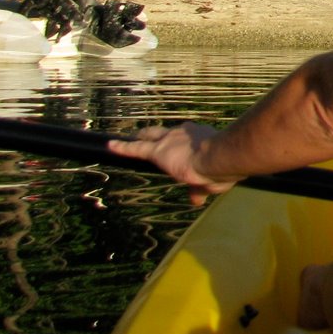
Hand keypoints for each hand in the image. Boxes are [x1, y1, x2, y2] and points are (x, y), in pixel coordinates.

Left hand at [108, 122, 237, 205]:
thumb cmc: (221, 169)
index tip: (184, 150)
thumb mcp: (212, 183)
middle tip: (153, 137)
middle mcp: (186, 134)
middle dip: (161, 135)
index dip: (185, 146)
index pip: (189, 141)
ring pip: (151, 136)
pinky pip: (135, 148)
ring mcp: (169, 141)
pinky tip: (111, 146)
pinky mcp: (155, 151)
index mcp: (202, 138)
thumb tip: (196, 200)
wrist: (219, 159)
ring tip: (134, 136)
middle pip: (168, 133)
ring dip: (143, 137)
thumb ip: (200, 190)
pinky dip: (122, 147)